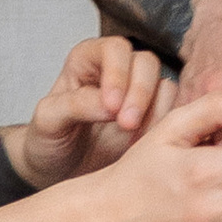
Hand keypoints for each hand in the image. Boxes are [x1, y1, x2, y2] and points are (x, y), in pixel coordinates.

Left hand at [15, 36, 173, 184]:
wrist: (60, 172)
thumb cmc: (49, 141)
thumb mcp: (48, 122)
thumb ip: (74, 105)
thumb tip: (109, 104)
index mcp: (87, 60)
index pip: (113, 49)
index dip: (117, 73)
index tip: (111, 106)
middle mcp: (117, 71)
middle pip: (145, 62)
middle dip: (140, 93)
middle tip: (127, 125)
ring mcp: (139, 94)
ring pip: (165, 86)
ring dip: (154, 114)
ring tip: (133, 142)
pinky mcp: (155, 118)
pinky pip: (174, 113)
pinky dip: (165, 128)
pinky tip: (145, 146)